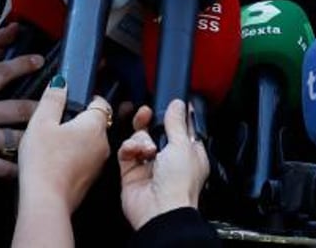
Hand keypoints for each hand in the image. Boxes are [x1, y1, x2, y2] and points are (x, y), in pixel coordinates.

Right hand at [19, 77, 111, 215]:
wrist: (46, 201)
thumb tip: (60, 83)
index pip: (100, 102)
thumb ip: (52, 99)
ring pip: (90, 143)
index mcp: (95, 125)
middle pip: (95, 123)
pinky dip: (74, 157)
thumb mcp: (41, 122)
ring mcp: (98, 164)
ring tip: (52, 144)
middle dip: (78, 121)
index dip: (85, 99)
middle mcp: (103, 143)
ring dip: (76, 140)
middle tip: (56, 123)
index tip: (70, 101)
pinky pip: (85, 160)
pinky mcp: (90, 180)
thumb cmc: (44, 163)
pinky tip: (55, 161)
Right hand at [119, 100, 208, 230]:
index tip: (168, 105)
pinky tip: (134, 152)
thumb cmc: (179, 184)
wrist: (159, 211)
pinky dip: (129, 147)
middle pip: (156, 130)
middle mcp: (169, 159)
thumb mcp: (182, 145)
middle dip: (150, 121)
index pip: (181, 127)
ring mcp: (149, 165)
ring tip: (147, 148)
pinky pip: (126, 150)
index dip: (174, 116)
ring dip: (141, 138)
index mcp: (188, 153)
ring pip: (139, 137)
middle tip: (147, 114)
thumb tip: (178, 104)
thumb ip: (177, 122)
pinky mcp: (131, 172)